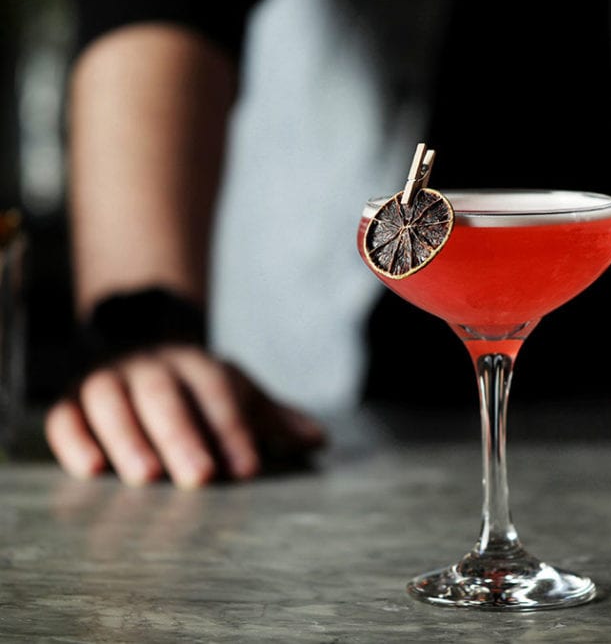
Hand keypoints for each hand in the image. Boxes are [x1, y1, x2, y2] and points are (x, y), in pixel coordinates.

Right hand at [45, 345, 325, 487]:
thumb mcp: (240, 397)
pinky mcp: (72, 401)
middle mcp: (150, 366)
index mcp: (197, 364)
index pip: (217, 390)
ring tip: (146, 479)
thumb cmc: (201, 392)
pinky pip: (66, 416)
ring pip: (111, 401)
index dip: (232, 428)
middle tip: (200, 478)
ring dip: (128, 438)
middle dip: (182, 435)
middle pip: (164, 395)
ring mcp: (108, 380)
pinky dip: (74, 440)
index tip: (247, 469)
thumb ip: (274, 419)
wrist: (143, 356)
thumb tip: (318, 439)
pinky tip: (90, 471)